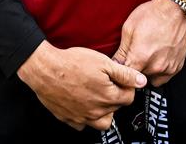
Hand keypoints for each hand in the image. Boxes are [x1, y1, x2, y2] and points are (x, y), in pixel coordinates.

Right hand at [17, 41, 145, 130]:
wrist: (45, 68)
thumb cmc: (71, 63)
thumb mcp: (101, 61)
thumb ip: (124, 73)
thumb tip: (141, 80)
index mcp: (108, 96)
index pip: (128, 97)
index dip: (126, 86)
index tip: (120, 79)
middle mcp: (97, 110)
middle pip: (115, 109)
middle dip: (114, 97)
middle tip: (105, 84)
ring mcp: (83, 116)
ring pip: (102, 122)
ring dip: (103, 112)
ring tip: (97, 98)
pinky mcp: (68, 117)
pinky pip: (81, 124)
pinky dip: (84, 117)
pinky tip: (81, 104)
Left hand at [112, 0, 185, 86]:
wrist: (175, 10)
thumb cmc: (152, 15)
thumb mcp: (129, 28)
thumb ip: (122, 50)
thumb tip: (116, 62)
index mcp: (140, 57)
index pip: (125, 75)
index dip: (120, 71)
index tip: (119, 66)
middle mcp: (155, 66)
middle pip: (138, 78)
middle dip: (133, 70)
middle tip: (133, 56)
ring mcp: (168, 68)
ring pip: (151, 79)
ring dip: (146, 72)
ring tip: (146, 56)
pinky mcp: (177, 67)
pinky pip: (164, 77)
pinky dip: (159, 71)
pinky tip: (156, 57)